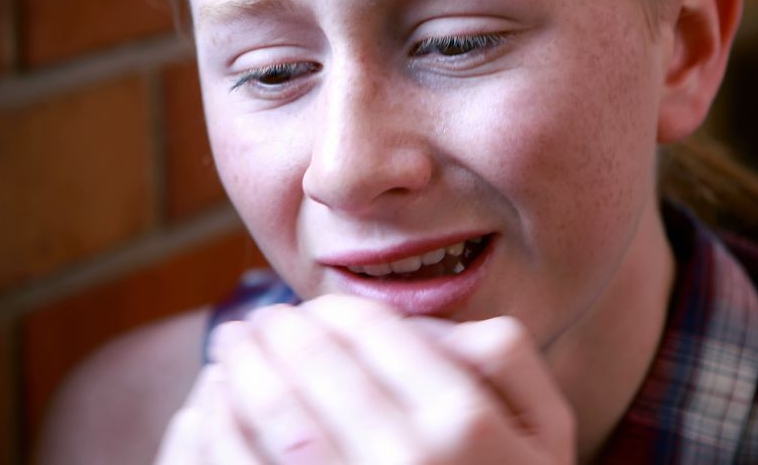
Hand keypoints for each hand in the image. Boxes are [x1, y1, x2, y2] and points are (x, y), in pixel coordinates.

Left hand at [156, 294, 574, 463]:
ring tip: (226, 351)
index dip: (332, 310)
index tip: (309, 308)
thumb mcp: (545, 430)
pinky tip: (212, 410)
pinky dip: (218, 434)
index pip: (375, 333)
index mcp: (466, 423)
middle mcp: (410, 462)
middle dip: (274, 334)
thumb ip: (500, 360)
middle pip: (318, 371)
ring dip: (239, 374)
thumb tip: (416, 322)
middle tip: (252, 320)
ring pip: (277, 421)